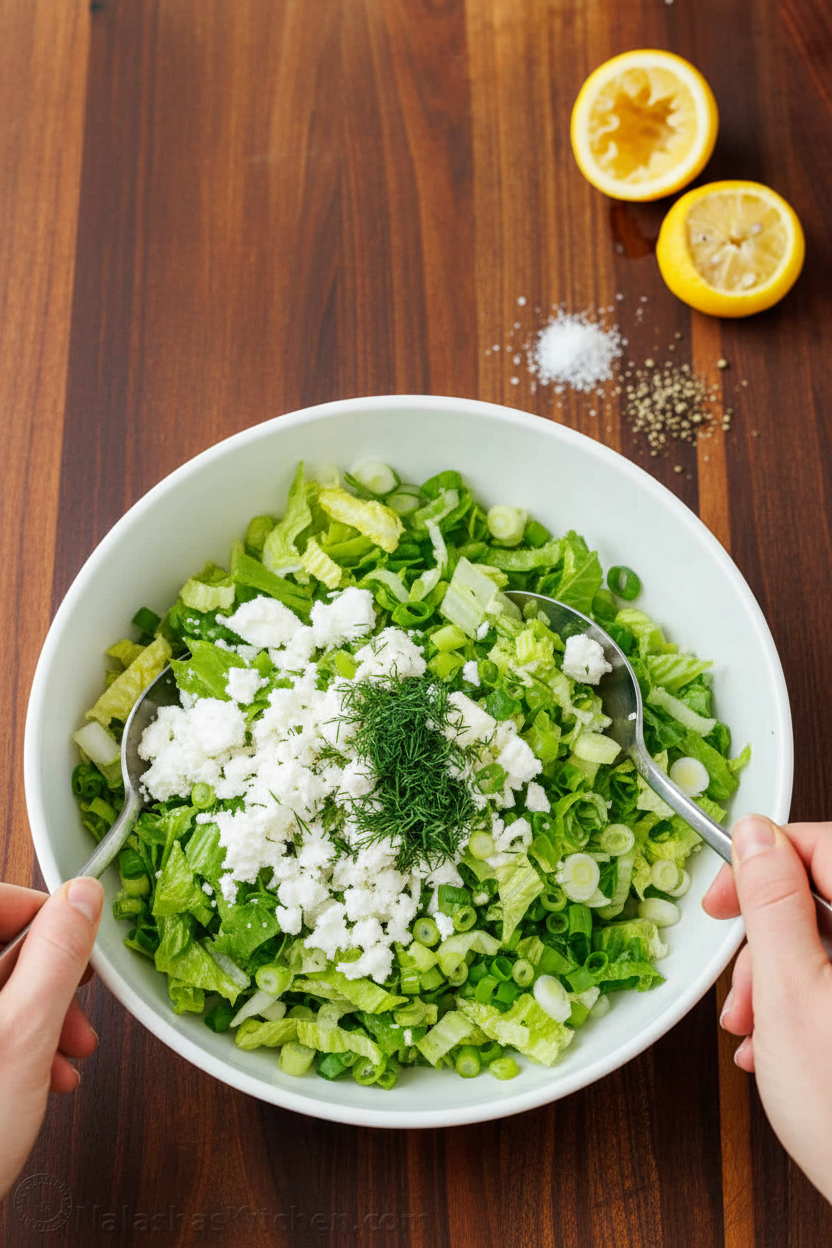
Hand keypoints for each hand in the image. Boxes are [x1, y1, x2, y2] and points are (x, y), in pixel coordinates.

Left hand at [0, 878, 102, 1199]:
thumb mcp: (24, 1035)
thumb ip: (55, 957)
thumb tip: (81, 899)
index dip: (43, 911)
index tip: (77, 935)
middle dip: (49, 978)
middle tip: (77, 1003)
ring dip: (40, 1015)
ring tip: (68, 1051)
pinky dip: (18, 1043)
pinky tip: (43, 1073)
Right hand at [703, 816, 831, 1202]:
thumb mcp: (790, 991)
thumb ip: (772, 901)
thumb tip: (756, 835)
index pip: (824, 846)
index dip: (763, 859)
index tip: (725, 894)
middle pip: (824, 900)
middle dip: (767, 942)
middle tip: (741, 986)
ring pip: (829, 948)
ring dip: (779, 983)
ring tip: (756, 1034)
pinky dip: (806, 1008)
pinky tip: (783, 1050)